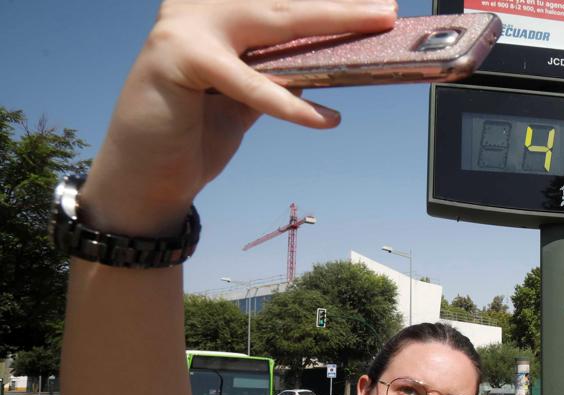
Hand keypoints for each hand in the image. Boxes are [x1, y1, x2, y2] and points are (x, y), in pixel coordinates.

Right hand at [82, 0, 397, 232]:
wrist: (146, 178)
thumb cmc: (196, 132)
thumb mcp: (248, 94)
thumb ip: (281, 70)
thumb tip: (335, 59)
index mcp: (215, 8)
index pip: (279, 0)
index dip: (325, 1)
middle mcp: (198, 5)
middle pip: (284, 2)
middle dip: (341, 5)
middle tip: (388, 9)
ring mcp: (185, 25)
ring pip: (275, 21)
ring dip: (332, 21)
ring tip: (377, 26)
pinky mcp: (178, 58)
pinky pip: (250, 82)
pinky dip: (291, 103)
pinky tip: (327, 118)